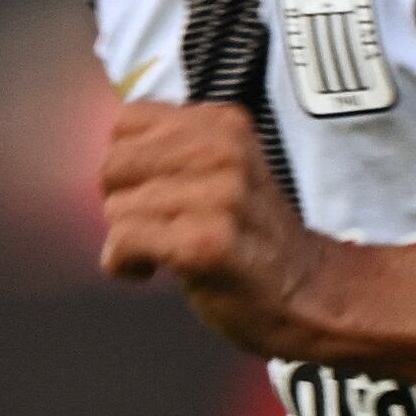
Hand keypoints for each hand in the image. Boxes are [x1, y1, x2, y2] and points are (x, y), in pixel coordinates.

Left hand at [99, 101, 336, 359]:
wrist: (310, 294)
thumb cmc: (249, 234)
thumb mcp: (222, 167)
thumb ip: (171, 148)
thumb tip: (105, 150)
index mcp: (222, 122)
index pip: (125, 124)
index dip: (129, 165)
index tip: (154, 193)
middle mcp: (223, 149)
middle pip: (113, 165)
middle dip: (121, 202)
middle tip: (156, 227)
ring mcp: (219, 196)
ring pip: (116, 207)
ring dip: (127, 239)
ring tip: (166, 251)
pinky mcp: (207, 243)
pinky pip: (124, 241)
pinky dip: (124, 264)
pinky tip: (150, 272)